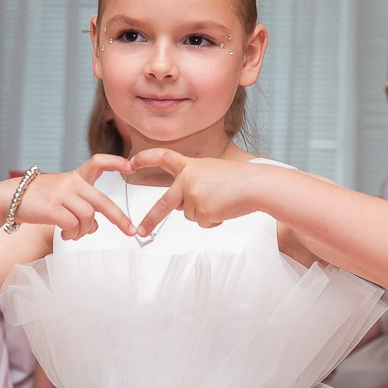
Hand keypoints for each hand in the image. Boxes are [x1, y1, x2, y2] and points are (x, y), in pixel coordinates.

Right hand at [17, 155, 134, 238]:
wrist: (9, 198)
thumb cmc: (39, 199)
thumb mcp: (62, 195)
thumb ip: (82, 207)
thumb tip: (95, 226)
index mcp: (75, 177)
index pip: (98, 162)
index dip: (115, 163)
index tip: (131, 167)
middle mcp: (71, 183)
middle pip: (102, 201)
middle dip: (119, 218)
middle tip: (130, 231)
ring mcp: (61, 194)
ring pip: (87, 218)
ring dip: (84, 231)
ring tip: (73, 234)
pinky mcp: (52, 208)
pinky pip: (73, 226)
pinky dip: (72, 234)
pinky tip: (65, 234)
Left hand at [130, 151, 263, 234]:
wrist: (256, 185)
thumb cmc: (239, 179)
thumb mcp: (211, 173)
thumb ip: (192, 185)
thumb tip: (179, 207)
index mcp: (190, 166)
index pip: (163, 157)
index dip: (146, 158)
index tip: (131, 162)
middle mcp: (187, 180)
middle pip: (164, 203)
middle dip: (151, 219)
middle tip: (141, 231)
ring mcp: (193, 196)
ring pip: (191, 215)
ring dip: (206, 214)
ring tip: (223, 201)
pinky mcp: (202, 212)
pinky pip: (203, 223)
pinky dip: (214, 221)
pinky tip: (225, 209)